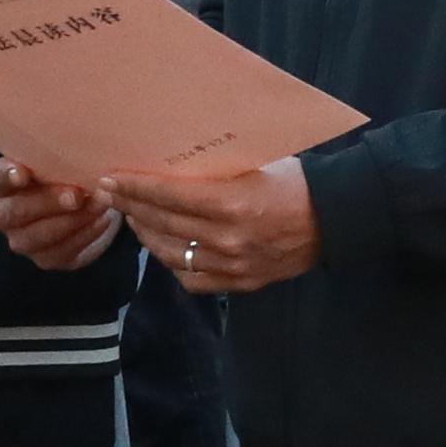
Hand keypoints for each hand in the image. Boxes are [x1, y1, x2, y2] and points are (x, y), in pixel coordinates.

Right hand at [0, 161, 124, 270]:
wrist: (81, 202)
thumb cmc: (62, 172)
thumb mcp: (56, 159)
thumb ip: (55, 156)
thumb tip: (75, 154)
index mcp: (0, 183)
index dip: (7, 177)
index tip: (23, 174)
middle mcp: (2, 214)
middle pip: (15, 212)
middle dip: (48, 203)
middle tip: (77, 195)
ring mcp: (21, 239)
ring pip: (35, 237)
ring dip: (70, 221)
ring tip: (98, 205)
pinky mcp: (44, 258)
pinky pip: (60, 253)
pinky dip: (84, 236)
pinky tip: (101, 220)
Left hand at [111, 155, 321, 290]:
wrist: (334, 219)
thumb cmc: (294, 181)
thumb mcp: (254, 163)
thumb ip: (214, 170)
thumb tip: (168, 163)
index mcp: (232, 202)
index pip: (168, 195)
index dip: (135, 187)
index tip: (111, 179)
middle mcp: (227, 238)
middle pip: (163, 224)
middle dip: (131, 207)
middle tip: (110, 194)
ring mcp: (232, 266)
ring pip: (171, 253)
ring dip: (146, 234)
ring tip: (133, 217)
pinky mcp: (239, 283)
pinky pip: (191, 278)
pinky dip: (171, 262)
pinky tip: (163, 245)